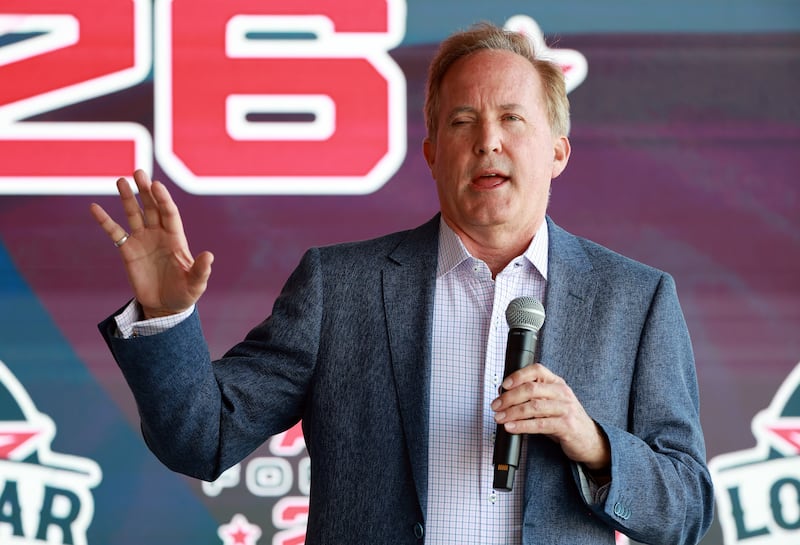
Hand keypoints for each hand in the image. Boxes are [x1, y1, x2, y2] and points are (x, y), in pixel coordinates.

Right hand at [89, 169, 213, 318]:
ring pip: (134, 213)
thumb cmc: (184, 294)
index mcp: (176, 238)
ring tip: (121, 180)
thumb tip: (209, 256)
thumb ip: (201, 270)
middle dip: (146, 191)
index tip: (156, 185)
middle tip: (138, 172)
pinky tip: (94, 208)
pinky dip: (105, 220)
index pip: (169, 213)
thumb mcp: (196, 284)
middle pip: (151, 207)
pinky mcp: (128, 251)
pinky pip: (115, 232)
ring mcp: (142, 240)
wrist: (165, 306)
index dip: (163, 199)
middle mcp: (159, 234)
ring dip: (127, 198)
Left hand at [492, 363, 610, 471]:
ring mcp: (565, 408)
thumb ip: (532, 397)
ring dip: (512, 412)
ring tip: (499, 418)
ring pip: (533, 406)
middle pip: (531, 389)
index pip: (537, 370)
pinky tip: (511, 428)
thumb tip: (503, 393)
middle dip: (509, 397)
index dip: (518, 375)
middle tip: (496, 406)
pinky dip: (522, 426)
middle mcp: (562, 393)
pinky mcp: (566, 426)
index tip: (504, 384)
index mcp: (557, 383)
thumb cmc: (565, 420)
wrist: (589, 440)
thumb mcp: (550, 403)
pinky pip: (539, 424)